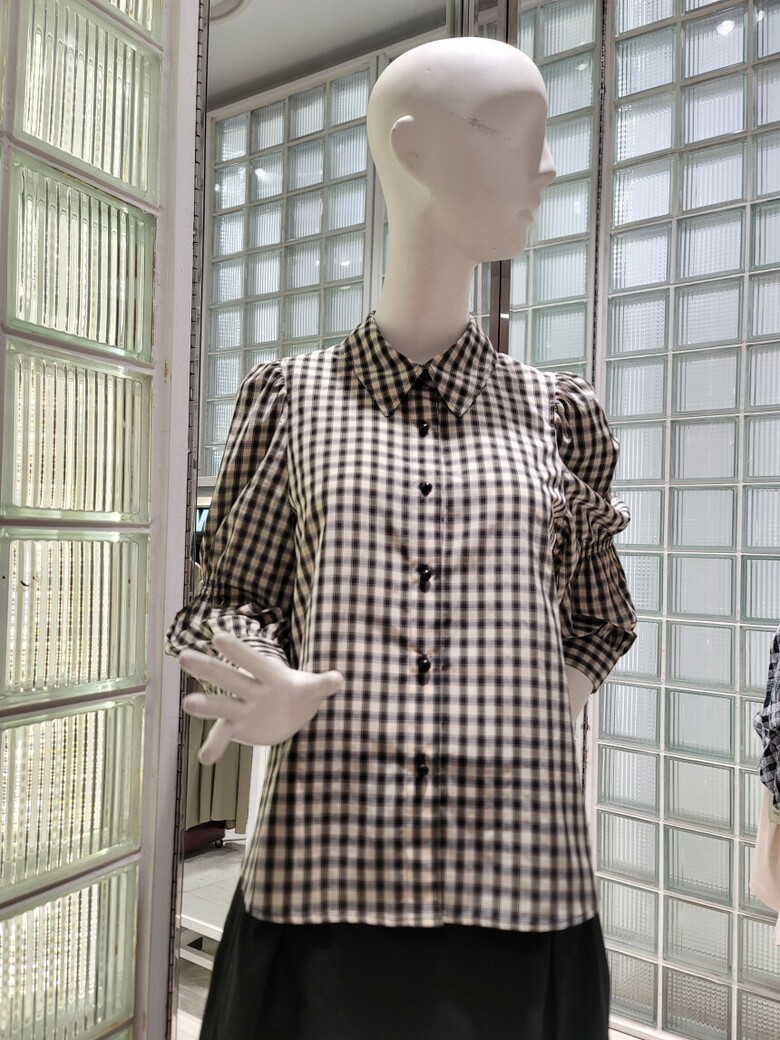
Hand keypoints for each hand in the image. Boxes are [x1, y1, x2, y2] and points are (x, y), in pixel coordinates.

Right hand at [178, 632, 343, 764]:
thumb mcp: (313, 689)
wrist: (291, 711)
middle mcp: (251, 689)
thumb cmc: (301, 693)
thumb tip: (340, 680)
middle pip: (228, 678)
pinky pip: (223, 736)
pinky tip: (205, 759)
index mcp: (269, 675)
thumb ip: (323, 685)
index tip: (218, 637)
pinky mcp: (237, 726)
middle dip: (207, 668)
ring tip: (187, 704)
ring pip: (222, 705)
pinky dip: (215, 746)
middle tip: (183, 657)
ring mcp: (242, 707)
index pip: (252, 662)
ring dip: (205, 706)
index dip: (238, 651)